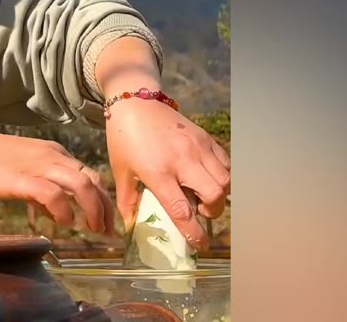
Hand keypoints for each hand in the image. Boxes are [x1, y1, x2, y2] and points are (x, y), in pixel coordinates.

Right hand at [0, 129, 115, 234]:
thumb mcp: (26, 174)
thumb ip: (44, 192)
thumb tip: (58, 213)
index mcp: (56, 154)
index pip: (90, 174)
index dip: (102, 197)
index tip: (107, 218)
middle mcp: (54, 157)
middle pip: (92, 179)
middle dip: (104, 206)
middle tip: (108, 229)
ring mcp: (40, 166)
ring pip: (80, 183)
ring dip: (93, 209)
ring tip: (94, 229)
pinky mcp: (25, 179)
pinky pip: (53, 194)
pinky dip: (64, 209)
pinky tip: (65, 222)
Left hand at [106, 92, 230, 250]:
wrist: (135, 101)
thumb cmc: (123, 137)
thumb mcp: (121, 171)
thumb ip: (127, 202)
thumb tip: (130, 228)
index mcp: (159, 172)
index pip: (183, 210)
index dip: (194, 232)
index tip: (200, 245)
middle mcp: (183, 159)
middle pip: (215, 194)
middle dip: (213, 211)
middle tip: (200, 211)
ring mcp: (197, 146)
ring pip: (225, 179)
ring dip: (219, 193)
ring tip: (203, 194)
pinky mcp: (204, 137)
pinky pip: (225, 162)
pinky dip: (222, 175)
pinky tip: (207, 176)